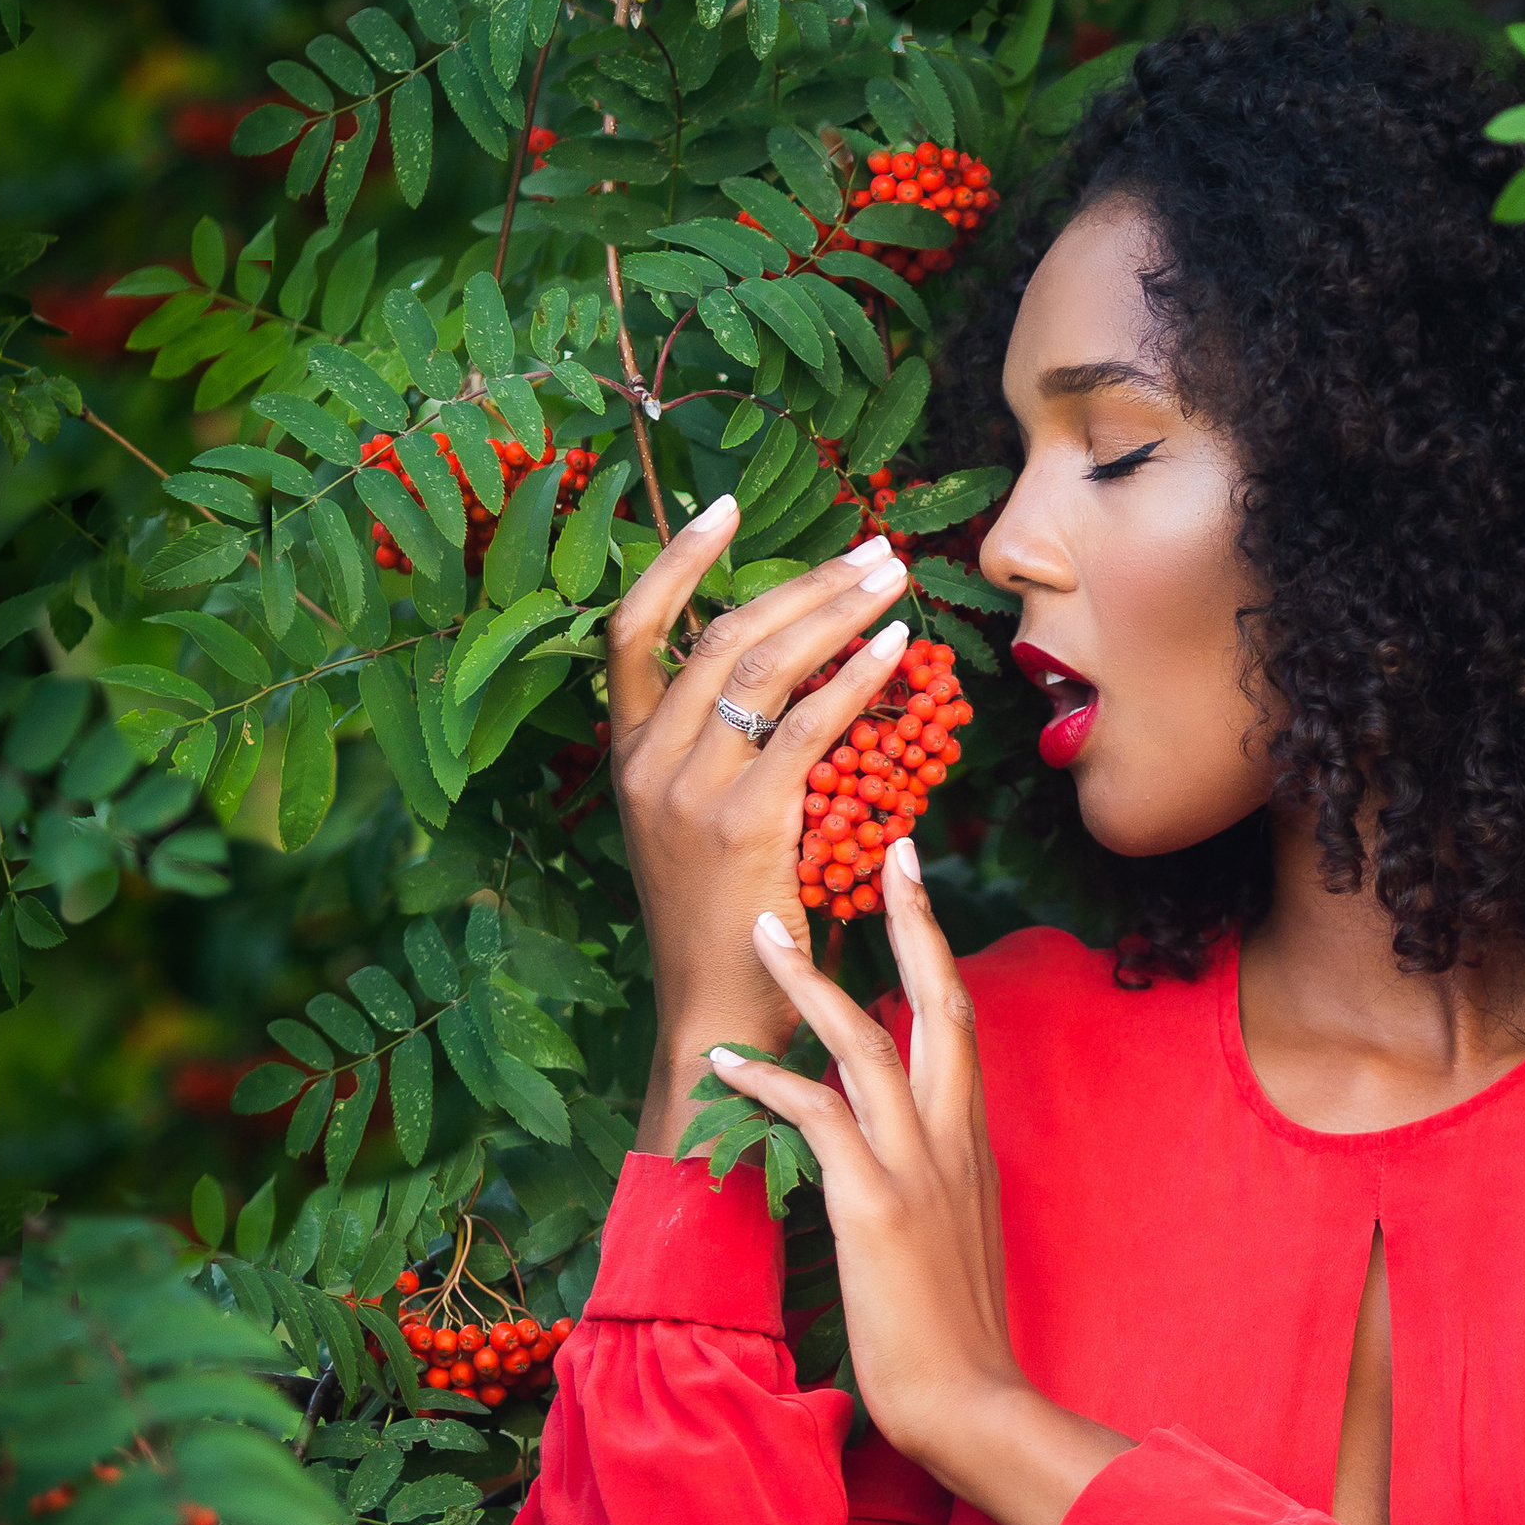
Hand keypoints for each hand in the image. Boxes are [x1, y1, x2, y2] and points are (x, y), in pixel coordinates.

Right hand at [609, 496, 913, 1152]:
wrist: (717, 1016)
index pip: (630, 631)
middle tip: (872, 549)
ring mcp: (687, 791)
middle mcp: (646, 763)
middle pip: (718, 635)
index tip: (724, 508)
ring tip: (893, 578)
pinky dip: (854, 678)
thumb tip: (811, 679)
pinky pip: (804, 727)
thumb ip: (736, 755)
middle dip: (802, 581)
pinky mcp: (741, 822)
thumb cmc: (730, 923)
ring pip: (761, 665)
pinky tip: (897, 649)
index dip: (676, 563)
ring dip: (835, 610)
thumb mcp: (707, 825)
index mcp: (628, 756)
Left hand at [707, 849, 1128, 1524]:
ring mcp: (915, 1165)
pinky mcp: (873, 1203)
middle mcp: (952, 1137)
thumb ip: (927, 1175)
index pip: (959, 1021)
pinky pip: (815, 1117)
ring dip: (814, 979)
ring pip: (868, 1041)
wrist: (973, 1402)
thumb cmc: (955, 1332)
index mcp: (970, 1141)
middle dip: (914, 919)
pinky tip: (726, 1063)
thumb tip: (890, 1141)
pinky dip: (770, 1081)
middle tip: (892, 846)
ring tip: (766, 926)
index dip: (937, 949)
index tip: (917, 885)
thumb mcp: (952, 1232)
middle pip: (939, 1000)